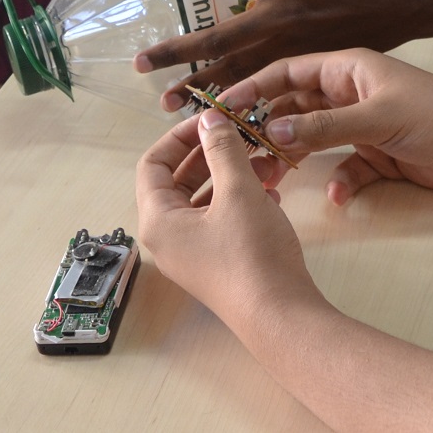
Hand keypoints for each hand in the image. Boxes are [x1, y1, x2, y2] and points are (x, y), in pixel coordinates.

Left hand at [133, 0, 432, 99]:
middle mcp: (286, 11)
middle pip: (219, 39)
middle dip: (178, 53)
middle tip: (142, 63)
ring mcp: (302, 41)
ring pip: (242, 70)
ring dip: (203, 85)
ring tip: (169, 101)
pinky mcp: (319, 58)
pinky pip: (275, 79)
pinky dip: (247, 93)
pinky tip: (228, 104)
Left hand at [135, 108, 325, 335]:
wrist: (280, 315)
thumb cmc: (251, 251)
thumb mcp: (238, 191)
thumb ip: (222, 149)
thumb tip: (209, 118)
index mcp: (158, 220)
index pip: (153, 164)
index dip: (179, 136)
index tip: (212, 119)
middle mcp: (167, 238)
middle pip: (178, 181)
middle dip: (210, 154)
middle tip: (241, 134)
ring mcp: (192, 253)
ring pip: (203, 199)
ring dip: (230, 174)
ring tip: (263, 160)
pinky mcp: (217, 262)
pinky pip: (219, 219)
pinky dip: (240, 199)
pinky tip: (271, 191)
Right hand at [225, 49, 432, 205]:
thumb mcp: (377, 117)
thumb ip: (324, 124)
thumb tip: (272, 129)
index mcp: (348, 68)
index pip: (288, 71)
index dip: (253, 86)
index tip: (221, 107)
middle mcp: (349, 93)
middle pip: (293, 106)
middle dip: (265, 128)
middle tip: (238, 154)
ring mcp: (361, 125)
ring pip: (313, 139)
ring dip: (293, 157)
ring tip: (272, 181)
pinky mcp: (377, 155)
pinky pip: (343, 167)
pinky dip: (337, 180)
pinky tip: (338, 195)